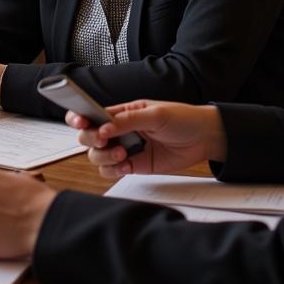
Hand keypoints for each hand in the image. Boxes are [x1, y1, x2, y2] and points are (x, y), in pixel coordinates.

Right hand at [67, 99, 226, 179]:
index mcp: (120, 113)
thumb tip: (104, 128)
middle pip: (88, 137)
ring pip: (97, 156)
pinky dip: (114, 170)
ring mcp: (124, 148)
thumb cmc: (182, 118)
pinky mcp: (133, 165)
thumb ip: (127, 120)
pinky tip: (127, 165)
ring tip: (123, 154)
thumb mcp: (155, 114)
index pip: (91, 114)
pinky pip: (112, 171)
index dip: (79, 118)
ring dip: (104, 157)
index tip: (80, 123)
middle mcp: (118, 131)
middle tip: (104, 140)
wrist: (204, 138)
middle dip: (91, 140)